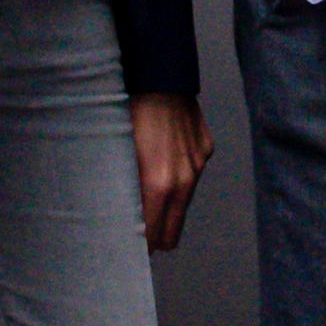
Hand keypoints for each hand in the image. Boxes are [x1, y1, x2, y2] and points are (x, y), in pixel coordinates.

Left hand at [134, 93, 212, 250]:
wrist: (159, 77)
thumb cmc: (130, 113)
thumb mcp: (120, 156)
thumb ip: (125, 191)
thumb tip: (122, 216)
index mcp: (160, 185)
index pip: (154, 236)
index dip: (142, 246)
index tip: (130, 247)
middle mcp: (185, 180)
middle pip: (173, 232)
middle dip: (157, 236)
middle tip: (139, 232)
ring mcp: (198, 164)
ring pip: (183, 203)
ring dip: (168, 206)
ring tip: (148, 195)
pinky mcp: (205, 149)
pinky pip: (192, 174)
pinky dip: (179, 175)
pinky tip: (164, 158)